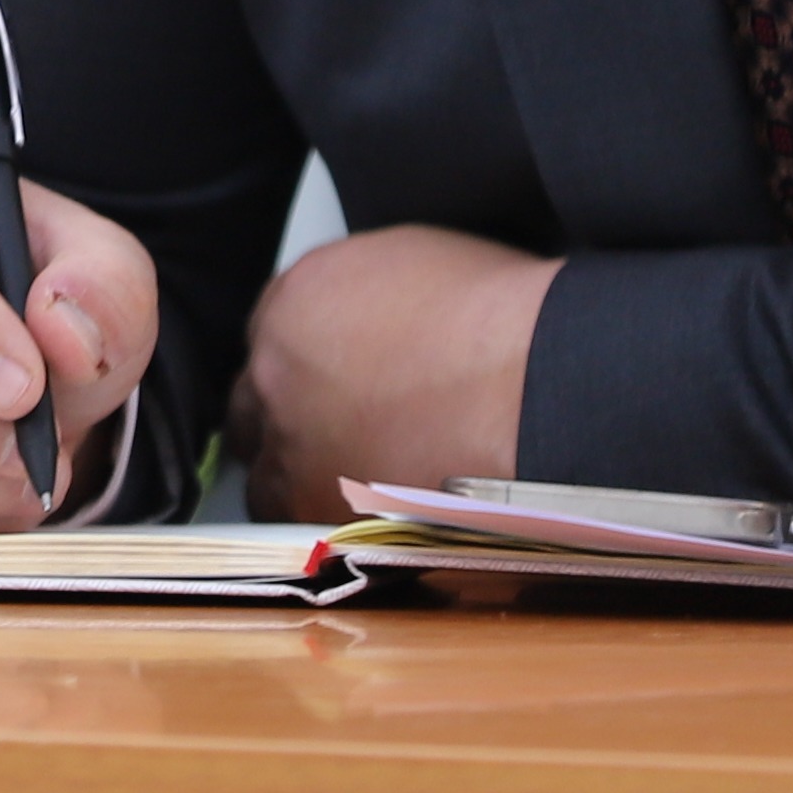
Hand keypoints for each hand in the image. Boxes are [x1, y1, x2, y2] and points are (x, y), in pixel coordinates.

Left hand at [225, 224, 557, 518]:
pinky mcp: (319, 510)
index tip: (325, 385)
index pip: (268, 340)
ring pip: (266, 476)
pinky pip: (298, 526)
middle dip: (287, 422)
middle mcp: (275, 373)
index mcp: (295, 300)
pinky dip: (325, 523)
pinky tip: (368, 518)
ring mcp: (291, 446)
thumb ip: (365, 301)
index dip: (301, 367)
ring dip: (300, 481)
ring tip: (358, 488)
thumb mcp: (415, 266)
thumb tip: (374, 329)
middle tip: (336, 435)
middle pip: (254, 407)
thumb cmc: (502, 322)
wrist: (539, 390)